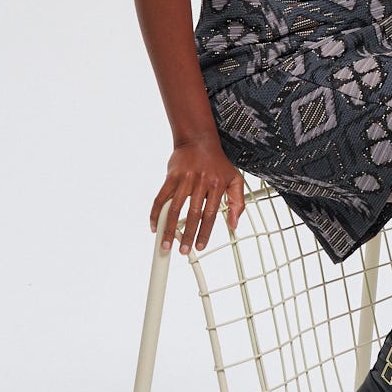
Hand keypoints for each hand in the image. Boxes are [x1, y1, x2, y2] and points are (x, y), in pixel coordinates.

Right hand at [150, 136, 245, 253]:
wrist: (199, 140)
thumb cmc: (217, 162)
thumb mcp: (235, 179)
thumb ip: (238, 202)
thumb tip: (234, 223)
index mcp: (216, 186)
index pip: (210, 215)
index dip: (204, 232)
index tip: (200, 246)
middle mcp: (200, 183)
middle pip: (192, 214)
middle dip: (187, 236)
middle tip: (183, 250)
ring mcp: (184, 180)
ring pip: (174, 209)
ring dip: (169, 228)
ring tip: (166, 243)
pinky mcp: (171, 177)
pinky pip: (160, 197)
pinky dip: (155, 213)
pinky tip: (153, 225)